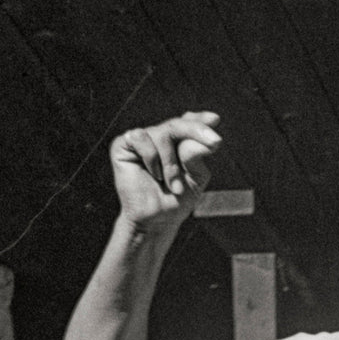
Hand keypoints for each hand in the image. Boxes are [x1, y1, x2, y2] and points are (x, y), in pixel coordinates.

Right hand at [110, 112, 221, 231]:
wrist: (157, 220)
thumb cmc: (177, 200)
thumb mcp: (195, 178)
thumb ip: (195, 157)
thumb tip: (200, 140)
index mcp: (178, 142)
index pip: (188, 123)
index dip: (200, 120)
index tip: (215, 120)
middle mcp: (159, 136)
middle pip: (177, 124)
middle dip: (196, 131)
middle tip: (215, 143)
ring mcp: (141, 139)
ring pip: (161, 134)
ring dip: (171, 163)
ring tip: (173, 186)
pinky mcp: (123, 144)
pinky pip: (141, 137)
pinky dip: (152, 158)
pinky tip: (154, 175)